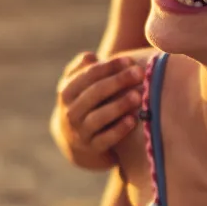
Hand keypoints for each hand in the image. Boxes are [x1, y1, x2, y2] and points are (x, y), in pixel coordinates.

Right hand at [54, 51, 151, 170]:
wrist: (74, 142)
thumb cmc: (85, 105)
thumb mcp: (79, 87)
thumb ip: (84, 69)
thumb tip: (90, 57)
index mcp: (67, 91)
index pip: (87, 74)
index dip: (109, 66)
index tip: (129, 60)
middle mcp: (70, 111)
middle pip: (94, 93)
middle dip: (118, 81)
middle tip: (139, 73)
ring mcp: (79, 131)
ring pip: (98, 117)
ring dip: (119, 105)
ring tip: (138, 96)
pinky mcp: (91, 148)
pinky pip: (105, 139)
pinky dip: (119, 130)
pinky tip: (133, 120)